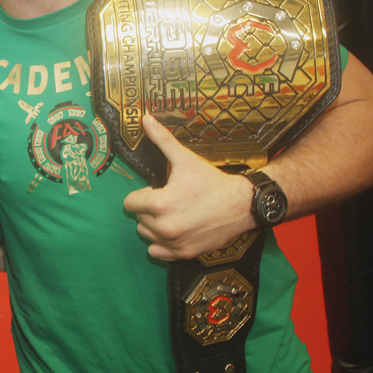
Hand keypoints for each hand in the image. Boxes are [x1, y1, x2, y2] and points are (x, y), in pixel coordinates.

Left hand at [122, 115, 254, 260]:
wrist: (242, 204)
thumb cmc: (212, 181)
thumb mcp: (185, 159)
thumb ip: (162, 140)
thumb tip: (145, 119)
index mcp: (160, 204)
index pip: (130, 203)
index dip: (143, 195)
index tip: (158, 191)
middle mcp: (164, 227)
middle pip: (139, 219)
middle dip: (150, 209)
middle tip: (172, 201)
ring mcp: (174, 243)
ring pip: (147, 235)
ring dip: (155, 226)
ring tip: (175, 214)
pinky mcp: (184, 253)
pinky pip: (158, 252)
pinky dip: (163, 244)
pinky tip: (177, 230)